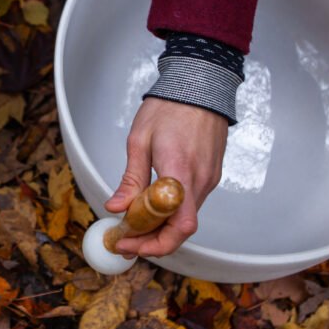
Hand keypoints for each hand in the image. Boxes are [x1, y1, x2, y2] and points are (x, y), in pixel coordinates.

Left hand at [104, 97, 227, 257]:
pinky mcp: (211, 174)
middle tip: (126, 241)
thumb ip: (131, 179)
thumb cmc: (170, 107)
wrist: (200, 85)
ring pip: (186, 217)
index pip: (177, 226)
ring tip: (134, 223)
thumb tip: (117, 207)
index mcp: (180, 171)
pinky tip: (153, 207)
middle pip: (181, 229)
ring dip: (161, 227)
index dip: (152, 244)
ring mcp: (209, 178)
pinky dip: (171, 212)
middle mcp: (200, 180)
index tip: (127, 243)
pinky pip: (191, 203)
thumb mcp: (139, 141)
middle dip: (152, 241)